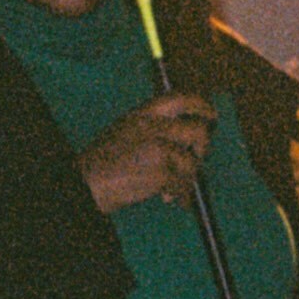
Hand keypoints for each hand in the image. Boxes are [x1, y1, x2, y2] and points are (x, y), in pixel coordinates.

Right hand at [80, 93, 216, 215]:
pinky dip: (179, 196)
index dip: (201, 105)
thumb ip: (153, 128)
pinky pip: (183, 185)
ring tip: (172, 190)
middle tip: (197, 159)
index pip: (180, 99)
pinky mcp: (161, 171)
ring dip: (186, 180)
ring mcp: (159, 148)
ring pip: (191, 162)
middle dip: (202, 147)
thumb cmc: (104, 163)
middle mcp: (153, 127)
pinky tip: (168, 199)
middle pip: (197, 130)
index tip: (211, 116)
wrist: (87, 183)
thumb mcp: (126, 131)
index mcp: (143, 114)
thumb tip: (185, 136)